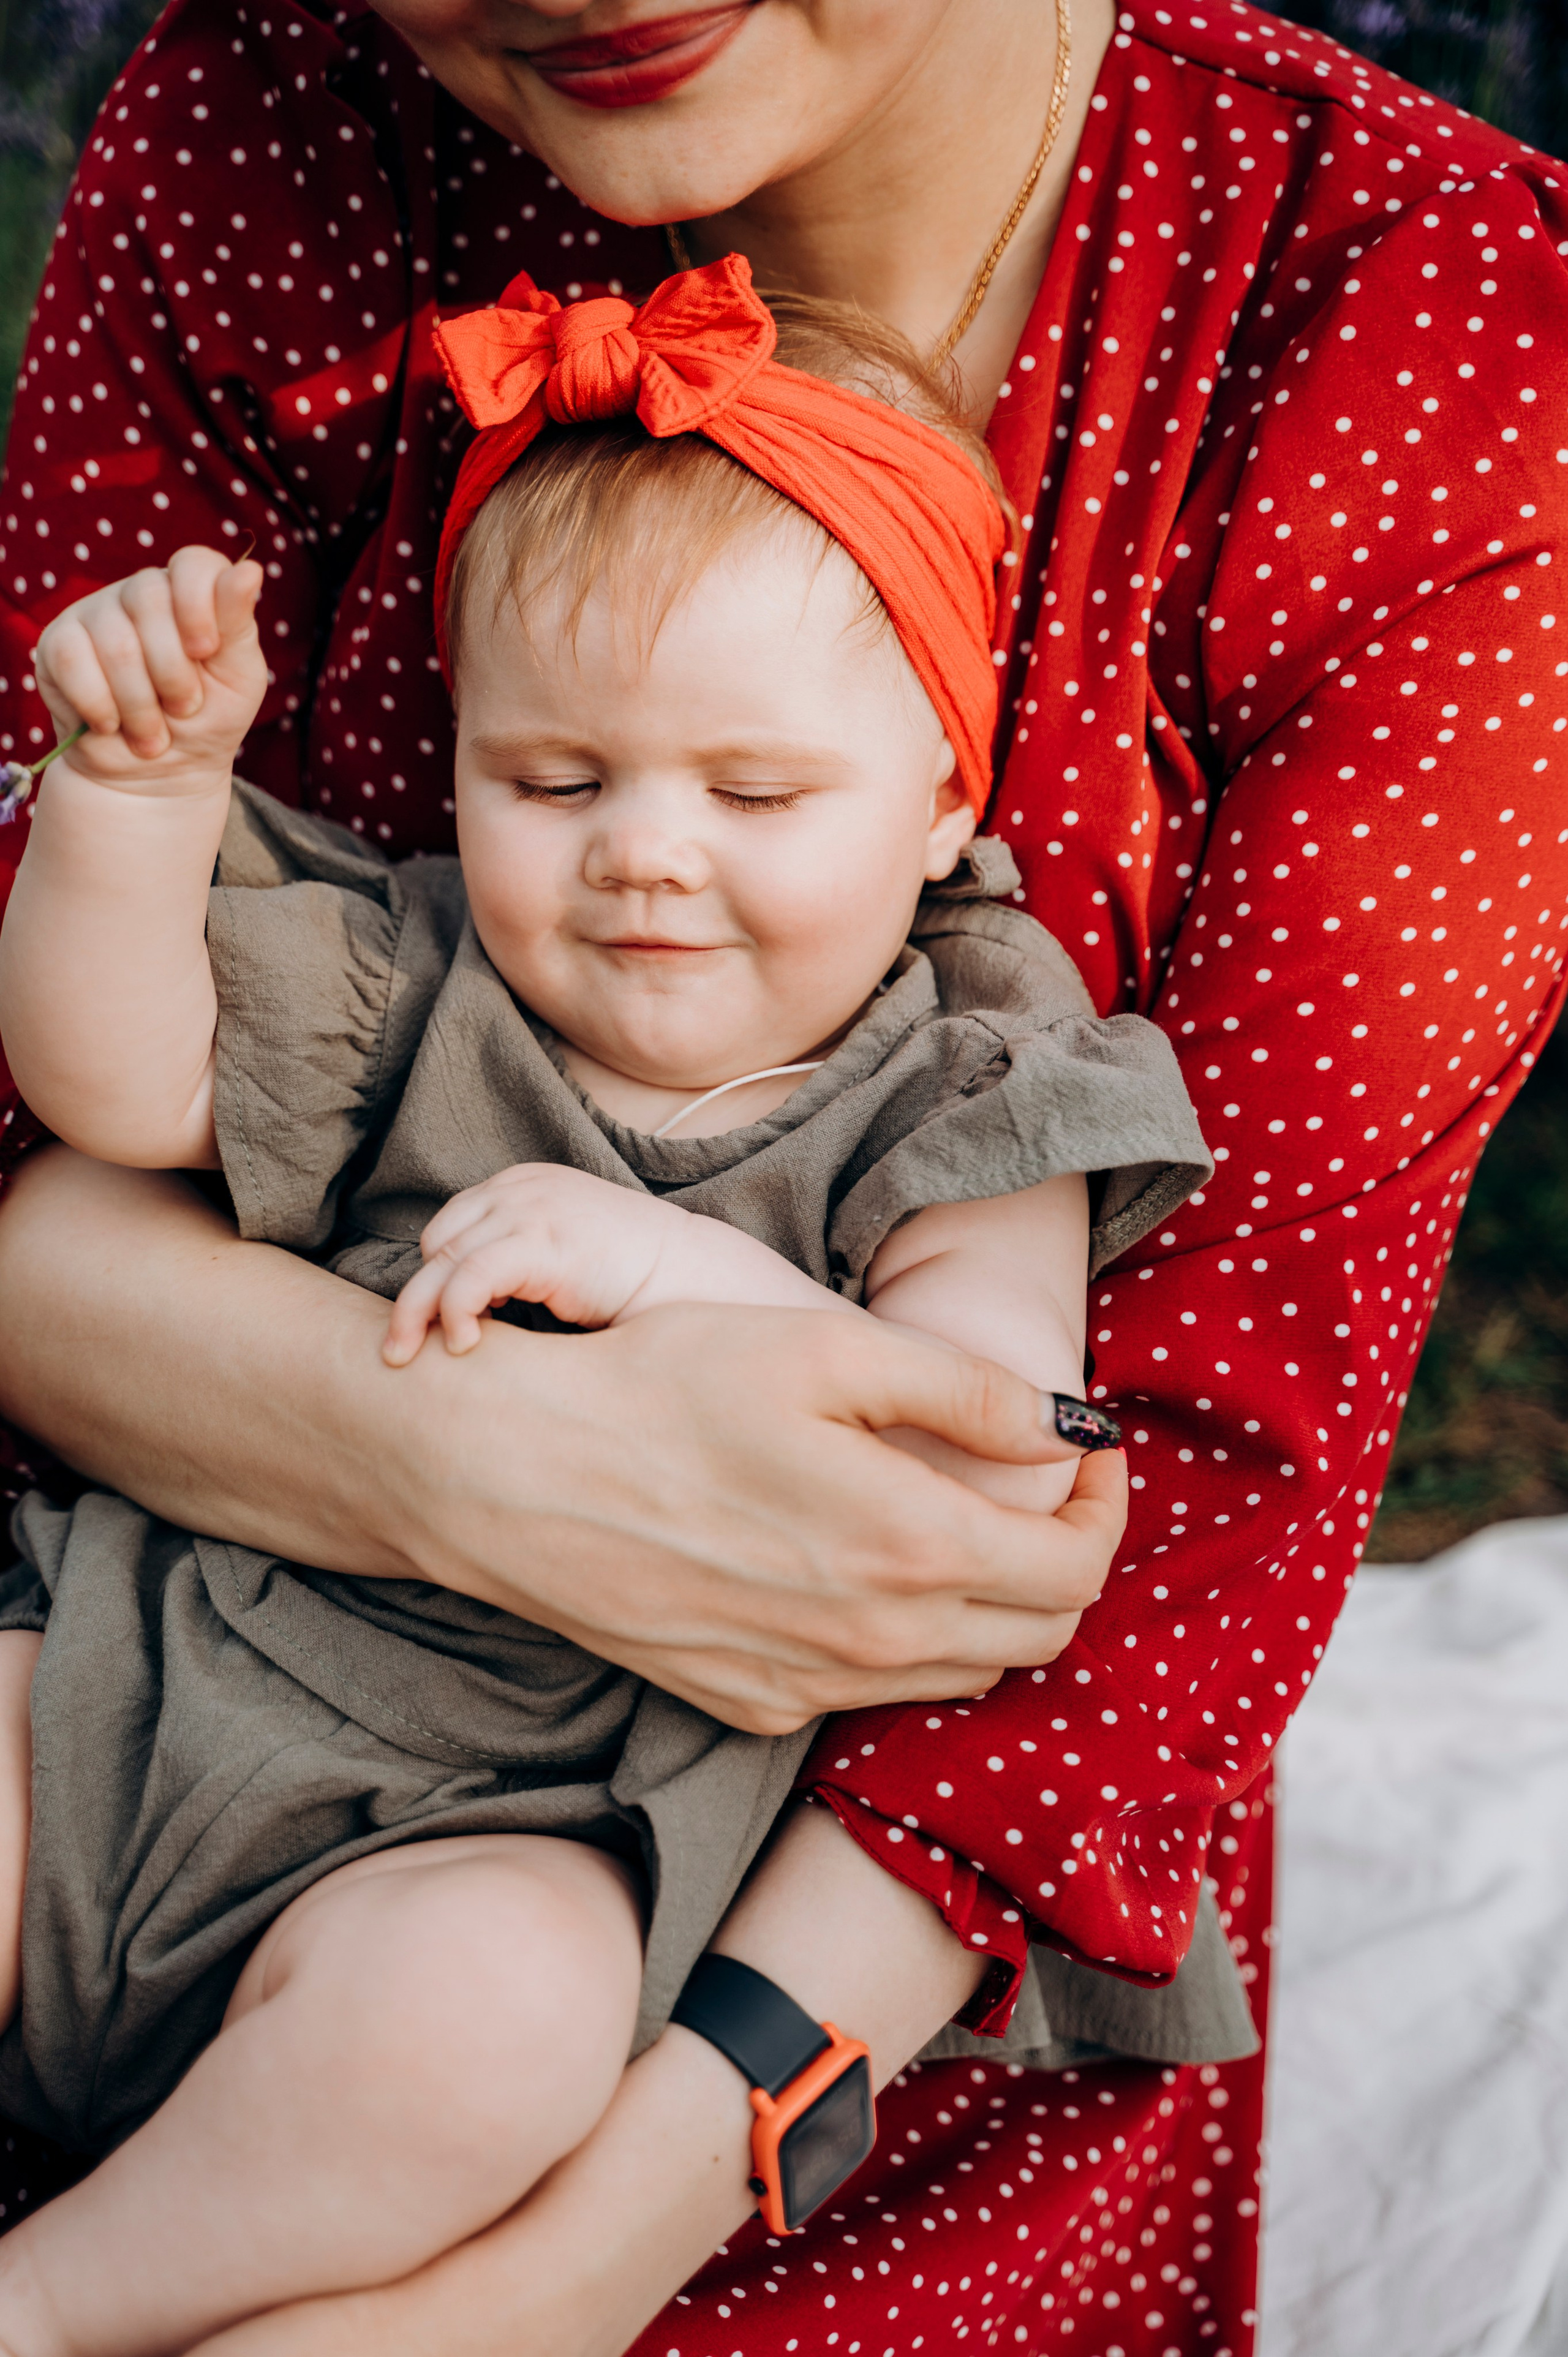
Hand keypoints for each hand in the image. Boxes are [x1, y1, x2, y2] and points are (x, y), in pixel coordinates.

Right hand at [0, 1156, 1125, 1735]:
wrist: (509, 1478)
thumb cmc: (663, 1388)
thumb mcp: (825, 1351)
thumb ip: (967, 1392)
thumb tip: (1076, 1427)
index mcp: (913, 1547)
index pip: (1075, 1567)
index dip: (1103, 1508)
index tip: (1084, 1452)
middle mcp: (875, 1640)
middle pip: (1037, 1634)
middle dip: (1062, 1559)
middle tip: (1036, 1486)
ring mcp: (810, 1685)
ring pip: (961, 1672)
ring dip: (990, 1604)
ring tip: (953, 1518)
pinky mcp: (750, 1703)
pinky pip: (872, 1690)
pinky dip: (906, 1639)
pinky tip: (860, 1568)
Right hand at [34, 545, 264, 795]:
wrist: (159, 776)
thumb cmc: (207, 720)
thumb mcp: (238, 676)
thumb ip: (238, 622)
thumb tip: (252, 569)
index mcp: (189, 592)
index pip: (193, 564)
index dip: (199, 605)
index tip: (206, 651)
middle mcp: (140, 593)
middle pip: (149, 599)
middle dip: (173, 673)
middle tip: (184, 710)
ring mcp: (94, 614)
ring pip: (115, 642)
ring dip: (141, 706)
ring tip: (153, 734)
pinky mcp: (57, 644)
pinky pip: (73, 663)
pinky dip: (100, 707)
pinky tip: (112, 726)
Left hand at [383, 1164, 699, 1362]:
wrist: (691, 1274)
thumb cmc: (630, 1278)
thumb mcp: (561, 1253)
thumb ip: (515, 1261)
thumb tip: (467, 1309)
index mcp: (520, 1184)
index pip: (448, 1227)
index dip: (433, 1277)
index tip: (432, 1324)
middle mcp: (517, 1188)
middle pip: (435, 1243)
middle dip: (414, 1298)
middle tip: (398, 1351)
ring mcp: (528, 1209)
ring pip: (441, 1262)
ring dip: (417, 1313)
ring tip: (411, 1358)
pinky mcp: (539, 1241)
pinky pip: (470, 1277)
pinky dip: (453, 1312)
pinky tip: (465, 1344)